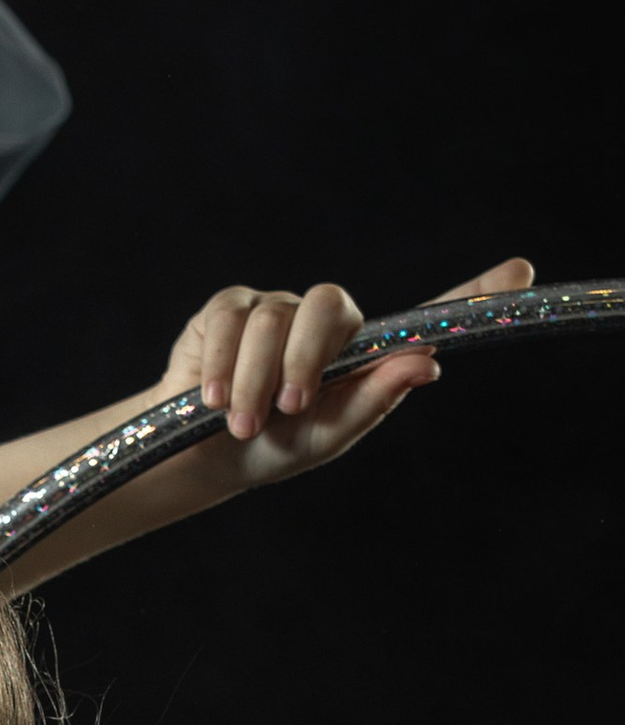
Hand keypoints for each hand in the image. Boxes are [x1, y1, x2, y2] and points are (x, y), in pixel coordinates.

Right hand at [166, 255, 532, 488]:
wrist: (200, 454)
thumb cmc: (275, 447)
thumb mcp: (327, 436)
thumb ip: (372, 399)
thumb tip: (429, 361)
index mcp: (364, 353)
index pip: (426, 315)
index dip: (474, 293)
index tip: (524, 271)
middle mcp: (327, 321)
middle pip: (327, 304)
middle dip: (303, 359)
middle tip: (285, 409)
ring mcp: (277, 307)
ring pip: (271, 319)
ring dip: (254, 377)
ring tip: (241, 423)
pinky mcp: (229, 307)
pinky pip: (230, 318)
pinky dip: (224, 363)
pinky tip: (213, 398)